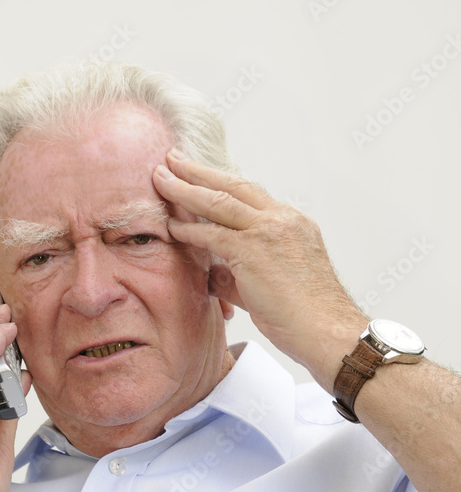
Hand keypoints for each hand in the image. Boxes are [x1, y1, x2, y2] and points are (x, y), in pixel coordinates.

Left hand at [152, 151, 365, 391]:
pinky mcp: (254, 251)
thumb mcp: (274, 284)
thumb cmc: (308, 318)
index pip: (251, 194)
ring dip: (184, 189)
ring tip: (160, 178)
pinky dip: (189, 230)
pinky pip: (212, 234)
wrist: (330, 333)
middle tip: (172, 158)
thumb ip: (239, 275)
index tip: (200, 174)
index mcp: (294, 224)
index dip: (221, 182)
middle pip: (232, 185)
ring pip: (218, 201)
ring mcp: (269, 232)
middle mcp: (283, 220)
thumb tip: (212, 274)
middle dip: (198, 171)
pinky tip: (171, 227)